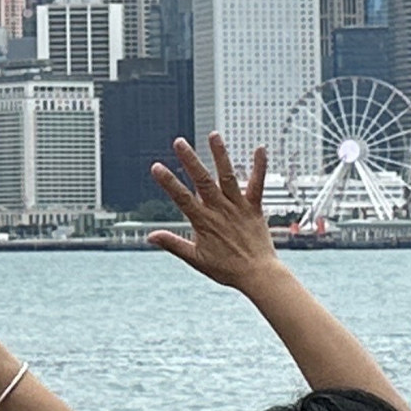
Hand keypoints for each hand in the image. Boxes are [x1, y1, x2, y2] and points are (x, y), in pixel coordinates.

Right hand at [147, 138, 281, 289]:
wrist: (258, 274)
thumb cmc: (226, 269)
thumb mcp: (196, 259)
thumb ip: (173, 244)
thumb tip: (150, 236)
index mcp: (204, 222)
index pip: (182, 198)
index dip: (169, 182)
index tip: (156, 167)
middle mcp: (220, 210)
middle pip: (202, 181)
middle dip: (190, 160)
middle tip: (179, 142)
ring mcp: (238, 207)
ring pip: (227, 177)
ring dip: (220, 155)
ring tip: (213, 135)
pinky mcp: (254, 207)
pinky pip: (257, 184)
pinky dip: (259, 167)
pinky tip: (260, 149)